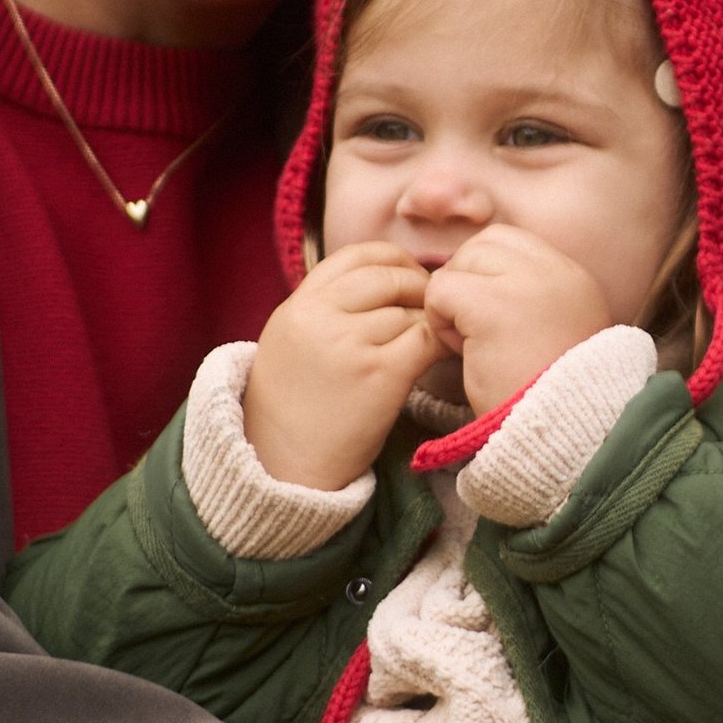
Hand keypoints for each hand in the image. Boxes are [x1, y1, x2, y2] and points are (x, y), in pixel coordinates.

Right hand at [243, 246, 441, 486]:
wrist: (283, 467)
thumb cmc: (294, 409)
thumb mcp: (292, 342)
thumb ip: (326, 308)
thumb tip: (385, 280)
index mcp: (298, 306)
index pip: (357, 255)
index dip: (393, 260)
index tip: (408, 277)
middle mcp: (319, 317)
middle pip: (389, 276)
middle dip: (419, 288)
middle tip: (432, 310)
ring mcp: (349, 343)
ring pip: (410, 310)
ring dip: (428, 322)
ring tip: (429, 342)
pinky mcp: (380, 373)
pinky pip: (426, 339)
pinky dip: (439, 343)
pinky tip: (439, 357)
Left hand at [422, 225, 616, 413]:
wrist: (563, 435)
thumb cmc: (549, 399)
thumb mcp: (555, 334)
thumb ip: (529, 300)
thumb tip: (475, 281)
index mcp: (573, 278)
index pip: (511, 242)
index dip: (485, 273)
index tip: (489, 317)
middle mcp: (556, 271)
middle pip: (482, 245)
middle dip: (466, 282)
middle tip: (474, 330)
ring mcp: (527, 284)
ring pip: (461, 263)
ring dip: (453, 302)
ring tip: (472, 344)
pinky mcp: (494, 306)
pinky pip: (441, 289)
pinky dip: (439, 320)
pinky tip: (462, 350)